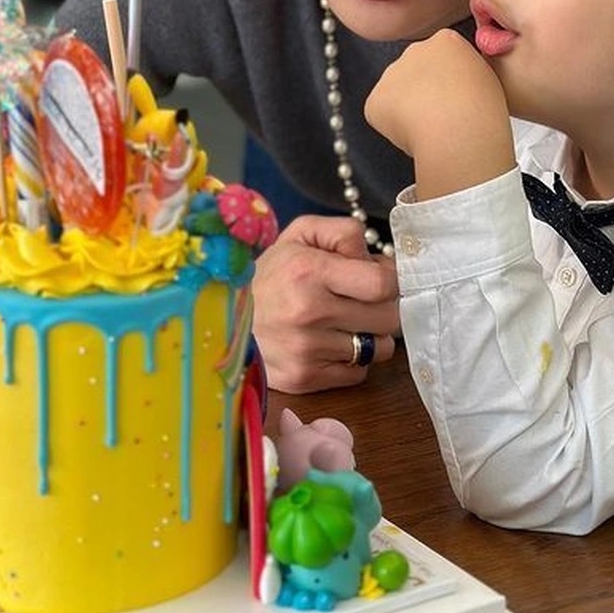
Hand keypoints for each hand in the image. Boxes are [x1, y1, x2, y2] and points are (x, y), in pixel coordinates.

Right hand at [253, 215, 399, 393]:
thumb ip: (344, 233)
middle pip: (389, 318)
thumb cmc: (269, 274)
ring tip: (348, 322)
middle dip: (386, 306)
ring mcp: (307, 351)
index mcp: (309, 271)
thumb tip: (379, 261)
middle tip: (369, 300)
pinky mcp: (305, 380)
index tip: (383, 278)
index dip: (392, 279)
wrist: (221, 319)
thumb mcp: (300, 234)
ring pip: (378, 348)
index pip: (383, 283)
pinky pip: (358, 372)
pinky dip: (353, 359)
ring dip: (371, 335)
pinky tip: (332, 344)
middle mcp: (309, 313)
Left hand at [365, 29, 514, 199]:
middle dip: (425, 92)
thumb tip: (457, 84)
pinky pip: (382, 114)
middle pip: (416, 72)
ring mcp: (391, 73)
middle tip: (443, 115)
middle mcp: (415, 50)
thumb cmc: (481, 111)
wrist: (459, 131)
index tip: (458, 97)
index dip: (450, 82)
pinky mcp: (375, 99)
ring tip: (432, 127)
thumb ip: (468, 73)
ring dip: (409, 109)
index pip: (442, 57)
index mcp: (446, 41)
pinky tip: (414, 134)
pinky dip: (394, 127)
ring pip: (398, 93)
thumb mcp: (488, 79)